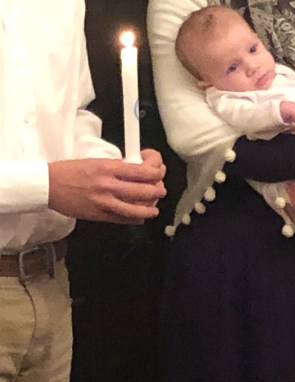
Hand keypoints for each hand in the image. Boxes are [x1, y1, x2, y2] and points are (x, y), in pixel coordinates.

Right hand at [48, 148, 166, 223]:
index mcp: (109, 167)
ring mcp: (105, 202)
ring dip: (151, 208)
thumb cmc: (70, 171)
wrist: (48, 185)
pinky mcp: (99, 215)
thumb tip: (137, 171)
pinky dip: (136, 218)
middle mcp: (109, 185)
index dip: (157, 170)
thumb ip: (117, 167)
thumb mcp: (96, 161)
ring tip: (155, 207)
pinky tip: (140, 216)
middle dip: (158, 189)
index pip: (144, 170)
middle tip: (160, 188)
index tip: (158, 168)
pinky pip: (124, 219)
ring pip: (137, 208)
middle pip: (145, 190)